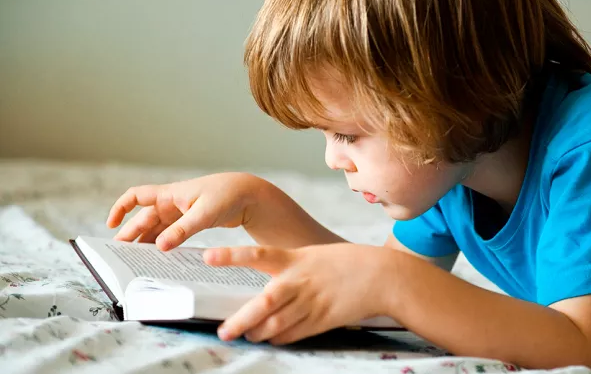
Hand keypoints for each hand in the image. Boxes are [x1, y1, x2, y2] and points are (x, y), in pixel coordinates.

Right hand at [107, 173, 264, 250]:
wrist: (250, 194)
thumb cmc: (227, 195)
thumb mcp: (203, 214)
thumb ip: (182, 230)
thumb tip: (160, 246)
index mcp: (170, 193)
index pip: (136, 196)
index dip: (120, 209)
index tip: (111, 225)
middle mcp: (172, 201)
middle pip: (144, 218)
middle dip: (131, 234)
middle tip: (120, 254)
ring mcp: (181, 211)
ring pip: (157, 228)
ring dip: (147, 241)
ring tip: (136, 259)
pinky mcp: (192, 220)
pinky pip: (171, 233)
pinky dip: (164, 243)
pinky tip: (160, 256)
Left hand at [203, 243, 392, 344]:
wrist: (380, 275)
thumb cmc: (346, 262)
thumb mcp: (314, 256)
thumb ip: (289, 269)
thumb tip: (266, 290)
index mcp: (295, 259)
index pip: (257, 255)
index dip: (231, 256)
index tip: (207, 256)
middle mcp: (299, 282)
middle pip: (263, 304)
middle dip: (240, 321)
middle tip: (224, 331)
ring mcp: (310, 303)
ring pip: (275, 325)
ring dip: (257, 334)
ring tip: (247, 336)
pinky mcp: (322, 320)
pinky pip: (293, 335)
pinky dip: (279, 339)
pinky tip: (272, 339)